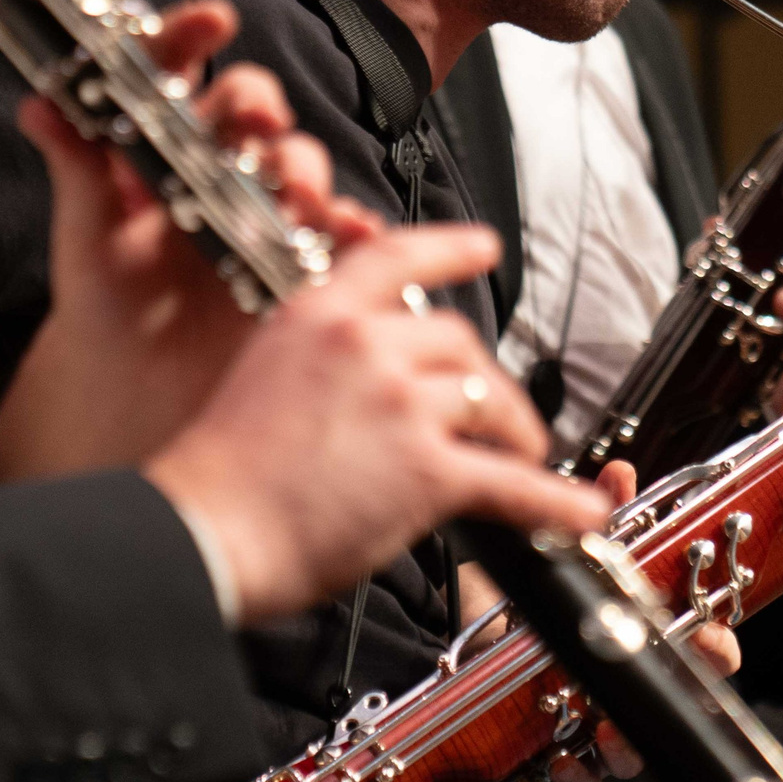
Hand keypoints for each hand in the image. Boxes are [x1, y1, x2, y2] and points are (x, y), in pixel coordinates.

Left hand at [0, 0, 380, 481]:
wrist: (137, 384)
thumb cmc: (108, 299)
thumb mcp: (86, 233)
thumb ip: (75, 168)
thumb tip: (39, 105)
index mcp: (161, 143)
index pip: (176, 69)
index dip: (192, 35)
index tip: (211, 20)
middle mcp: (218, 162)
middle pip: (250, 105)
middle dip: (259, 102)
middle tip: (256, 120)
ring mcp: (263, 205)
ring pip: (298, 161)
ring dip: (304, 167)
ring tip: (297, 192)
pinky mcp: (298, 252)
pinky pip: (336, 231)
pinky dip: (351, 226)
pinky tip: (348, 229)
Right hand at [143, 224, 608, 623]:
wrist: (203, 533)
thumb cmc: (217, 476)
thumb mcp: (263, 374)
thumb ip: (321, 360)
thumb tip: (375, 377)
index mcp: (317, 314)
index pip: (397, 258)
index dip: (450, 249)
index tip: (483, 248)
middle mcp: (365, 345)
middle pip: (459, 341)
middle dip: (484, 380)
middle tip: (494, 409)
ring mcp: (400, 402)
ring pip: (489, 401)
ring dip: (515, 431)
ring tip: (524, 451)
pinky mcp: (426, 468)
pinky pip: (511, 481)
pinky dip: (555, 500)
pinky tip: (580, 509)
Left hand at [546, 461, 741, 781]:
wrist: (476, 632)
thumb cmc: (538, 596)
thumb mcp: (570, 554)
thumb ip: (604, 518)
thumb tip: (619, 475)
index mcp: (647, 632)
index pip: (708, 645)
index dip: (716, 644)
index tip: (707, 637)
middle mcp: (631, 678)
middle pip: (678, 702)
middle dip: (676, 700)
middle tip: (656, 684)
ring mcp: (600, 715)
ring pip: (635, 747)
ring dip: (626, 745)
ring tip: (606, 731)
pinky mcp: (562, 746)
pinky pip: (583, 776)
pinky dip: (577, 774)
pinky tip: (562, 758)